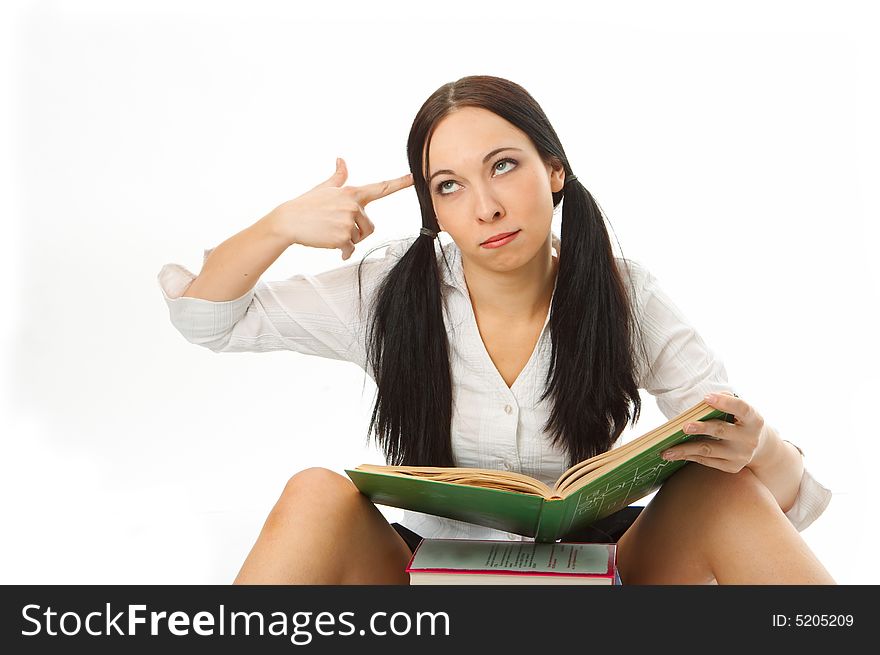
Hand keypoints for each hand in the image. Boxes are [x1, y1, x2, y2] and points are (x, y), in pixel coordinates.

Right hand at [271, 158, 413, 260]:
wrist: (288, 221)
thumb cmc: (306, 204)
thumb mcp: (324, 187)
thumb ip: (338, 176)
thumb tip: (341, 159)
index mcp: (352, 192)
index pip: (380, 188)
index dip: (399, 183)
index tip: (415, 178)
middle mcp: (353, 205)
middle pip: (370, 226)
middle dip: (357, 231)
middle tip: (337, 228)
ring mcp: (348, 221)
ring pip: (360, 238)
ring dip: (349, 240)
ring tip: (331, 233)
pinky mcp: (343, 236)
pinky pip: (350, 249)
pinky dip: (343, 252)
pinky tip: (331, 246)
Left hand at [660, 392, 769, 472]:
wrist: (758, 446)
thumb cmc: (740, 421)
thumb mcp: (739, 410)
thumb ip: (726, 401)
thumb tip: (703, 402)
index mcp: (754, 420)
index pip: (741, 409)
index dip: (725, 402)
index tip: (707, 398)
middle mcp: (749, 439)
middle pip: (721, 431)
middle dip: (702, 428)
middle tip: (684, 426)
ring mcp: (741, 455)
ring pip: (708, 449)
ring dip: (685, 449)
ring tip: (666, 451)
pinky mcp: (732, 467)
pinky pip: (707, 460)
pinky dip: (689, 456)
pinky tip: (674, 454)